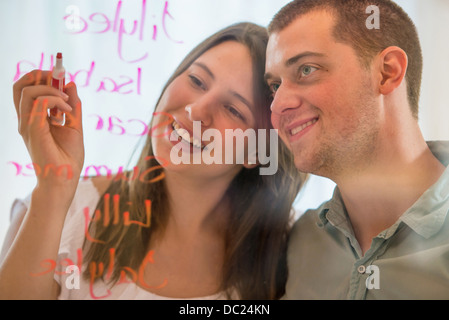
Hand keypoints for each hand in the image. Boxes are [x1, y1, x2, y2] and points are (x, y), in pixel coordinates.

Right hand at [13, 70, 83, 190]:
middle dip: (40, 75)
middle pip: (20, 85)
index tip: (61, 78)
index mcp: (34, 118)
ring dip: (51, 89)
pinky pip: (39, 102)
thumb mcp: (75, 125)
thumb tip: (71, 84)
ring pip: (27, 90)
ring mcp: (27, 124)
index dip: (41, 77)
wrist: (65, 179)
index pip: (27, 89)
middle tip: (59, 80)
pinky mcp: (33, 129)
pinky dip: (56, 99)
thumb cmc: (68, 158)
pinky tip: (67, 110)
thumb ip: (73, 106)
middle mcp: (27, 120)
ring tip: (67, 101)